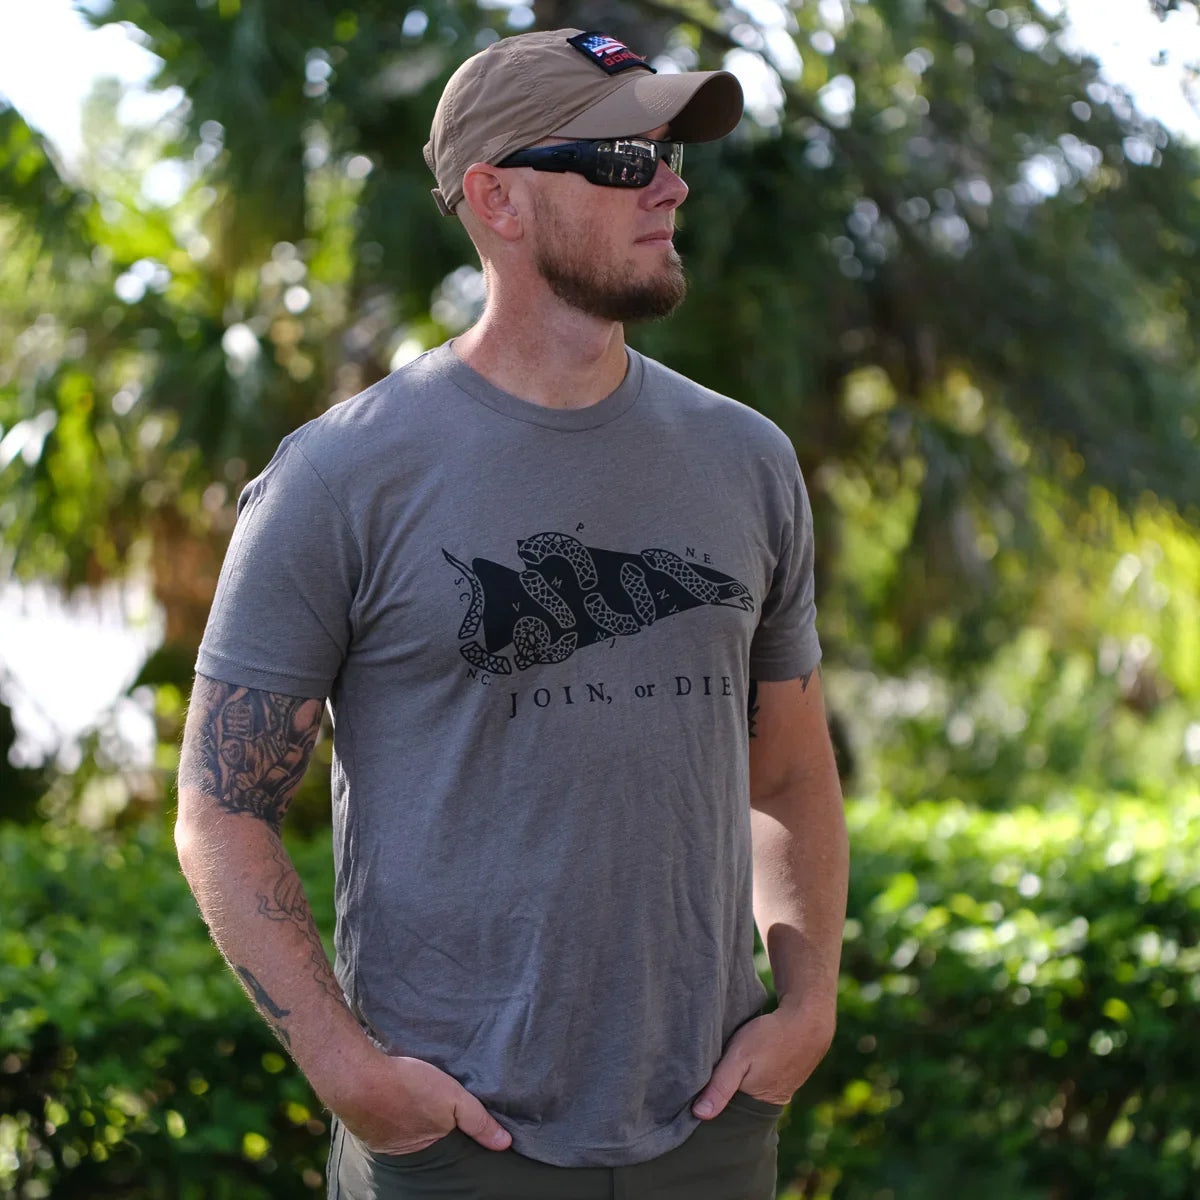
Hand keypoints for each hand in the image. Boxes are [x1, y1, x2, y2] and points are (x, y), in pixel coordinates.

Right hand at [321, 1047, 512, 1155]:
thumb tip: (505, 1144)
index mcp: (424, 1148)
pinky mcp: (362, 1123)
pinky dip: (386, 1108)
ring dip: (406, 1116)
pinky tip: (390, 1094)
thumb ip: (478, 1120)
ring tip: (412, 1098)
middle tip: (431, 1105)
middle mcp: (402, 1151)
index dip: (450, 1131)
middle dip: (428, 1125)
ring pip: (400, 1129)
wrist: (357, 1077)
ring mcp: (379, 1139)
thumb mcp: (452, 1098)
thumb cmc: (407, 1085)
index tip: (453, 1118)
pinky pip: (379, 1119)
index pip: (445, 1146)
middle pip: (422, 1139)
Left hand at [692, 998, 835, 1118]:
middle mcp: (767, 1105)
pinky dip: (748, 1073)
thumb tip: (699, 1115)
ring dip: (733, 1081)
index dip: (706, 1105)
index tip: (686, 1095)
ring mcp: (778, 1091)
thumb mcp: (739, 1058)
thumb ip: (720, 1086)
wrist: (808, 1021)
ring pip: (746, 1091)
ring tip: (715, 1067)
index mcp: (754, 1105)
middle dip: (718, 1094)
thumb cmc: (771, 1038)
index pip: (723, 1115)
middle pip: (734, 1105)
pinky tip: (741, 1060)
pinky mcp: (782, 1077)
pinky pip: (758, 1080)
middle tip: (697, 1077)